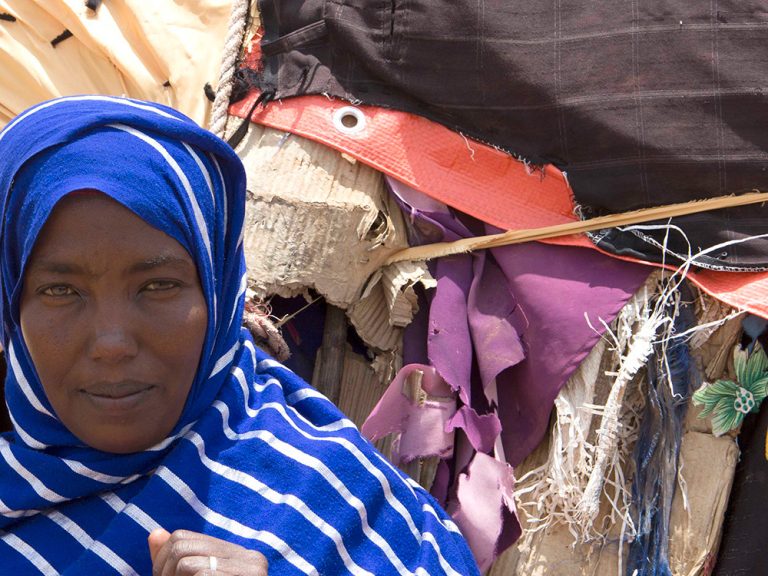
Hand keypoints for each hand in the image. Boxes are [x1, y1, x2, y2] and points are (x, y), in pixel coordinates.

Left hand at [149, 528, 267, 575]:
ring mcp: (254, 569)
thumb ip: (174, 562)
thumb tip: (154, 533)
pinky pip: (202, 574)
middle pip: (181, 547)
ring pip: (186, 563)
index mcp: (239, 556)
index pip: (182, 538)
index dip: (162, 560)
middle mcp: (250, 557)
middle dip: (165, 572)